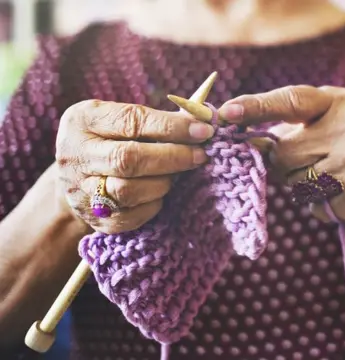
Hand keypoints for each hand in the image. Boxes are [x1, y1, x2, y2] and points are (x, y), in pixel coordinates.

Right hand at [56, 100, 214, 232]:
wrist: (78, 177)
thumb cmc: (113, 140)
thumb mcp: (123, 119)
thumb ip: (160, 119)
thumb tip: (203, 118)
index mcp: (82, 120)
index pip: (132, 121)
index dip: (171, 127)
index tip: (204, 130)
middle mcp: (74, 155)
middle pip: (128, 159)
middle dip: (173, 156)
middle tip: (201, 155)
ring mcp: (80, 191)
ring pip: (129, 191)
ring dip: (164, 182)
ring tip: (178, 174)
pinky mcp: (95, 219)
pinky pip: (132, 216)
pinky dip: (154, 204)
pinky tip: (161, 192)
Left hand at [218, 86, 344, 222]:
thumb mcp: (330, 123)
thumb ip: (291, 127)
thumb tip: (243, 137)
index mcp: (338, 102)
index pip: (290, 100)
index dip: (256, 106)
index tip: (226, 112)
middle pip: (284, 152)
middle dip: (283, 164)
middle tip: (306, 162)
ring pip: (295, 181)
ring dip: (301, 185)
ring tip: (331, 176)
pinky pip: (314, 203)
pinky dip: (319, 203)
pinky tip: (343, 193)